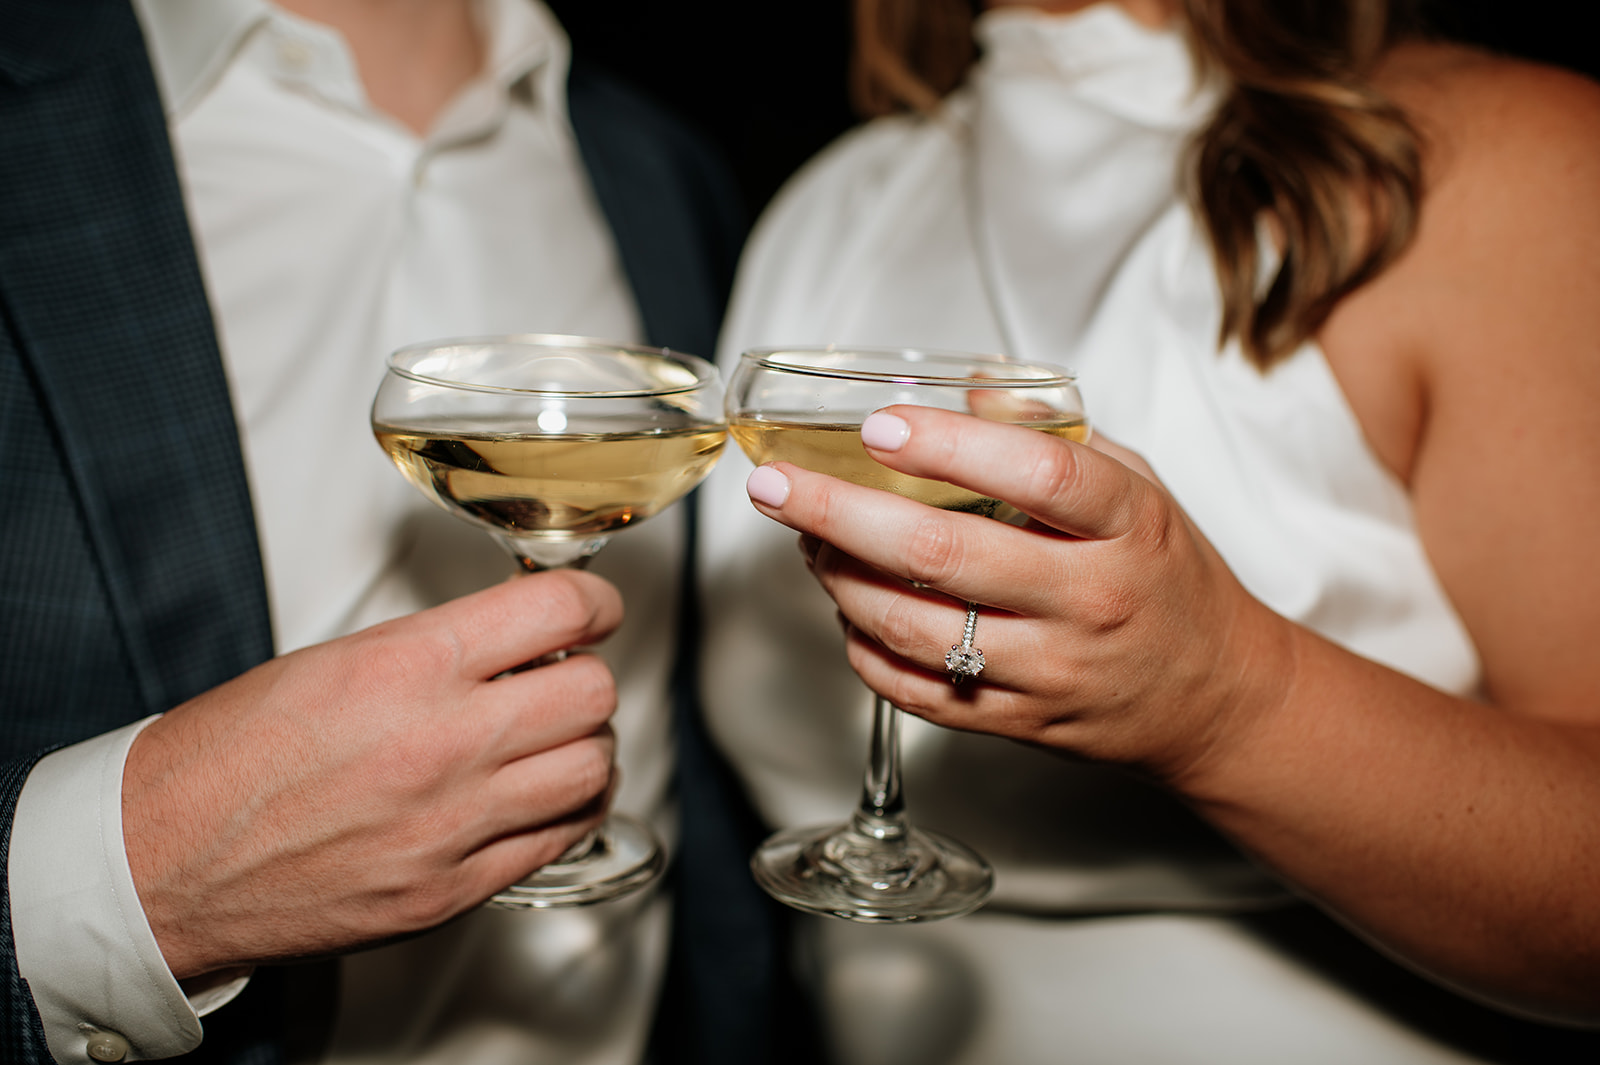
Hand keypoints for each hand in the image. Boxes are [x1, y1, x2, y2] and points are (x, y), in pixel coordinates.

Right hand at [122, 570, 622, 979]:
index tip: (593, 611)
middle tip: (566, 679)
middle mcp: (442, 741)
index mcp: (407, 666)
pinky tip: (541, 799)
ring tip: (557, 743)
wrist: (159, 863)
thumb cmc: (226, 760)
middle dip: (588, 677)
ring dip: (587, 748)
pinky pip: (557, 840)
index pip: (557, 609)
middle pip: (593, 692)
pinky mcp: (450, 891)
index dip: (593, 604)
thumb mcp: (334, 663)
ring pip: (592, 769)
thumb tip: (515, 643)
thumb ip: (436, 650)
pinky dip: (566, 812)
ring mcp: (452, 823)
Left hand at [743, 404, 1293, 782]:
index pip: (1038, 475)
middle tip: (777, 486)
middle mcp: (1089, 600)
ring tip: (804, 539)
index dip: (948, 447)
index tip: (878, 426)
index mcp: (1129, 526)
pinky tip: (846, 606)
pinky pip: (918, 691)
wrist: (1213, 698)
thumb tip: (966, 388)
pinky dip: (864, 647)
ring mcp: (1051, 670)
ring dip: (839, 579)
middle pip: (947, 554)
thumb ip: (1054, 438)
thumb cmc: (1166, 578)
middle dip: (841, 514)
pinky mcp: (1019, 722)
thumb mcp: (1140, 488)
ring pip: (916, 628)